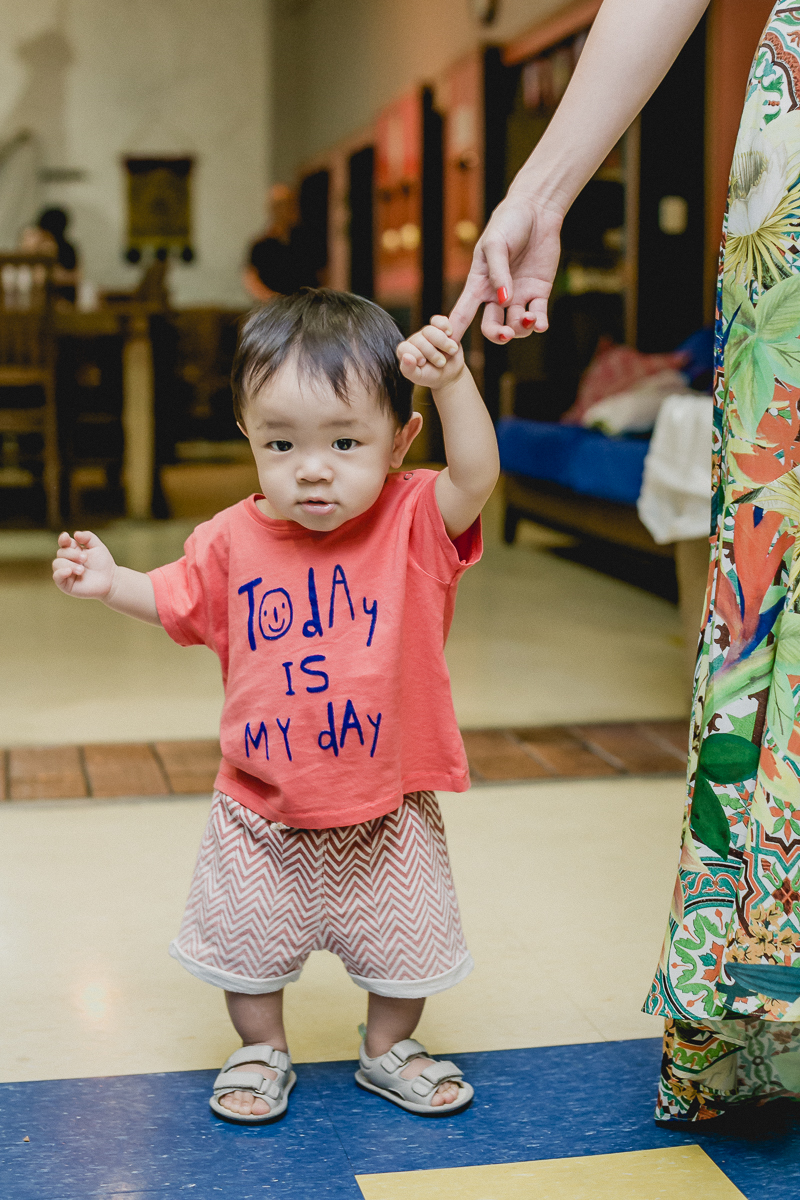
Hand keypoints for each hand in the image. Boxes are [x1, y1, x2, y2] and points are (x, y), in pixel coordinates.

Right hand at [52, 530, 116, 599]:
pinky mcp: (65, 584)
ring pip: (57, 563)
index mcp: (73, 550)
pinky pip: (56, 577)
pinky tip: (69, 571)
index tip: (66, 537)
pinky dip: (61, 573)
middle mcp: (67, 560)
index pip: (63, 542)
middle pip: (61, 552)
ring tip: (82, 570)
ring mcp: (65, 572)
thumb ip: (88, 537)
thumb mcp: (97, 546)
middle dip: (73, 554)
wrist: (110, 580)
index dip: (63, 539)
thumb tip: (75, 534)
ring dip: (70, 564)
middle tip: (85, 558)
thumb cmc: (103, 563)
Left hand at [397, 316, 464, 390]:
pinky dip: (445, 327)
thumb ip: (409, 370)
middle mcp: (415, 340)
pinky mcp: (439, 327)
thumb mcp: (419, 377)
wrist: (450, 373)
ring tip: (450, 351)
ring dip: (443, 343)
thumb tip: (406, 357)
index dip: (415, 354)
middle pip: (419, 340)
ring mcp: (427, 332)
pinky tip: (450, 334)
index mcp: (406, 351)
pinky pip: (439, 320)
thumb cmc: (432, 375)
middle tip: (441, 363)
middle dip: (432, 353)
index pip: (404, 347)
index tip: (423, 362)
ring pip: (430, 331)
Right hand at [448, 194, 563, 343]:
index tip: (449, 349)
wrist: (536, 211)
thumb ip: (498, 273)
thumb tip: (503, 301)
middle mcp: (497, 295)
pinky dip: (538, 323)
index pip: (463, 312)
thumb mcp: (495, 244)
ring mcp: (519, 295)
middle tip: (505, 334)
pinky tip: (539, 323)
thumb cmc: (508, 223)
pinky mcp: (538, 292)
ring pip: (515, 325)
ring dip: (520, 328)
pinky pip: (537, 316)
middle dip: (498, 335)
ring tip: (528, 318)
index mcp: (479, 284)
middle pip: (492, 326)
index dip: (455, 330)